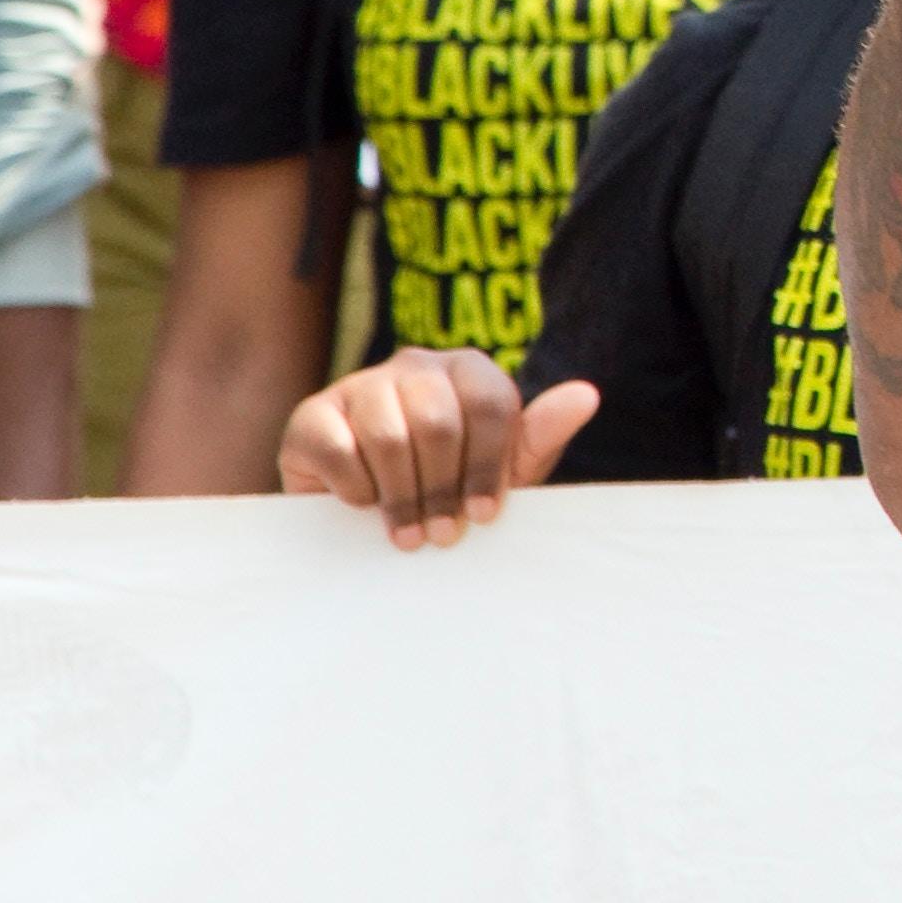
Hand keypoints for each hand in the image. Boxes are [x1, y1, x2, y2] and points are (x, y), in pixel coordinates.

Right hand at [280, 347, 601, 548]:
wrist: (369, 513)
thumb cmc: (451, 485)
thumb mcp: (504, 468)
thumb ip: (541, 434)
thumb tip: (588, 394)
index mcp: (469, 369)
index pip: (491, 405)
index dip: (489, 468)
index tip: (485, 517)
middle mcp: (415, 365)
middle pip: (439, 422)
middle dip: (442, 489)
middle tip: (442, 537)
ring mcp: (360, 385)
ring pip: (389, 436)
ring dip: (401, 496)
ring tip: (407, 535)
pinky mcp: (313, 414)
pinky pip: (339, 448)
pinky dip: (355, 487)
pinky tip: (363, 505)